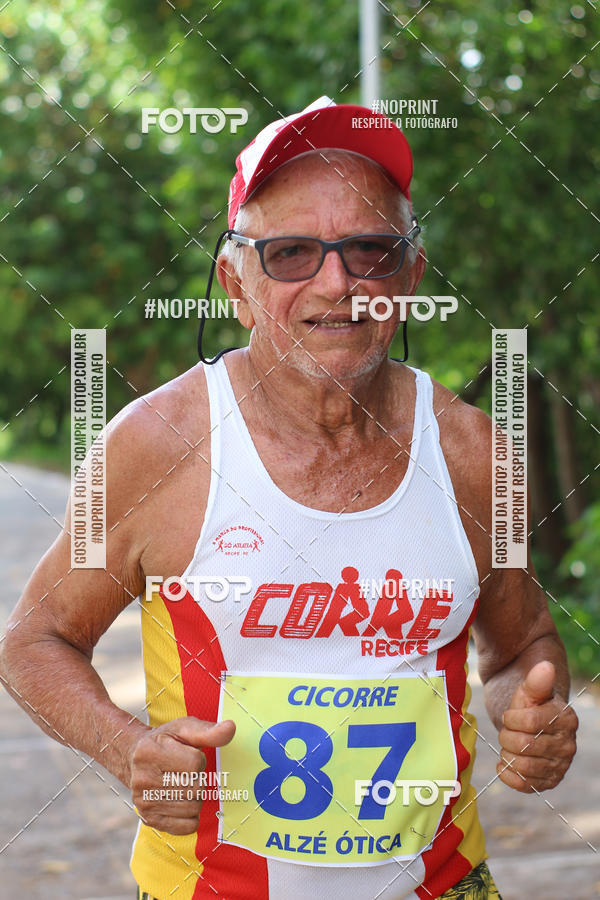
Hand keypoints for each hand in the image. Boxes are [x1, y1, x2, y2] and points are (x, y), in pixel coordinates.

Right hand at [130, 717, 234, 833]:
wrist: (134, 758)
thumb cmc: (165, 741)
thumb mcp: (183, 728)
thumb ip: (208, 731)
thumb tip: (230, 728)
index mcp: (149, 751)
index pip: (194, 763)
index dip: (199, 759)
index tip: (188, 755)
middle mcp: (142, 779)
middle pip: (195, 788)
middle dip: (199, 779)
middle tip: (186, 772)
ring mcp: (144, 802)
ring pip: (193, 808)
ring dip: (196, 796)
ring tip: (183, 784)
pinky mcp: (150, 820)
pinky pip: (187, 826)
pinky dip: (192, 815)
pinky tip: (181, 800)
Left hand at [497, 660, 577, 792]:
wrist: (530, 726)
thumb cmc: (530, 705)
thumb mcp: (529, 691)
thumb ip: (536, 681)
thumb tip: (545, 666)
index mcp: (566, 719)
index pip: (529, 722)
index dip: (511, 718)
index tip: (510, 715)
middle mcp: (568, 745)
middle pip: (523, 745)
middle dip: (507, 736)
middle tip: (508, 731)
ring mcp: (560, 766)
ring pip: (523, 766)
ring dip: (507, 755)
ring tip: (508, 746)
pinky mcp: (549, 782)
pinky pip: (525, 786)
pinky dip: (508, 775)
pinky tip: (505, 763)